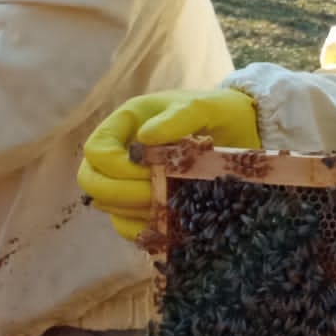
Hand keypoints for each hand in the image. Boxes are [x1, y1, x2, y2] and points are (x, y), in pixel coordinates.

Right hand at [77, 88, 260, 238]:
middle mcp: (122, 153)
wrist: (244, 131)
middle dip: (118, 193)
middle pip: (91, 181)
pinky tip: (166, 224)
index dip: (113, 166)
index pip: (96, 150)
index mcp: (127, 123)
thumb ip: (178, 118)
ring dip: (132, 211)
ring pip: (107, 207)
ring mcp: (131, 180)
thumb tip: (144, 139)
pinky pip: (128, 225)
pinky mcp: (146, 204)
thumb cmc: (218, 112)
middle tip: (153, 193)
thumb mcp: (203, 106)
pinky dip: (142, 229)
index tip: (146, 170)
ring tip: (168, 203)